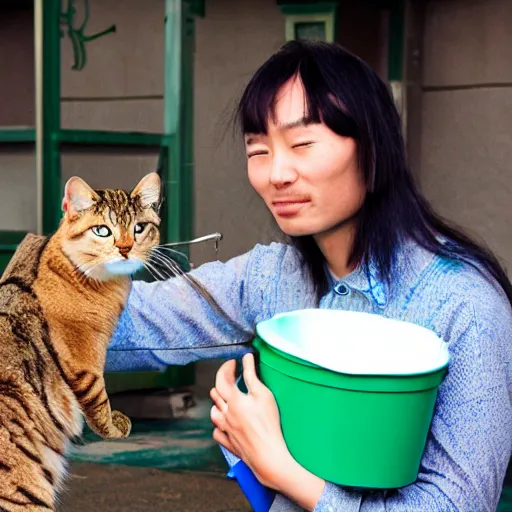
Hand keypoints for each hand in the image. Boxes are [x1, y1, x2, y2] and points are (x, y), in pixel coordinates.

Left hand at [209, 353, 291, 488]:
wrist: (267, 455)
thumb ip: (252, 375)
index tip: (234, 362)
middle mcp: (225, 414)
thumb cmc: (267, 424)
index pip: (222, 378)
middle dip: (222, 383)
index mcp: (233, 400)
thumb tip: (246, 358)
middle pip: (216, 394)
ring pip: (213, 413)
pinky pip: (217, 431)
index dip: (226, 367)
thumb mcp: (262, 394)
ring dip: (218, 404)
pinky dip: (219, 424)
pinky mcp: (229, 443)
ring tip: (228, 400)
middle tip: (233, 378)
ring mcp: (225, 429)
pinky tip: (225, 422)